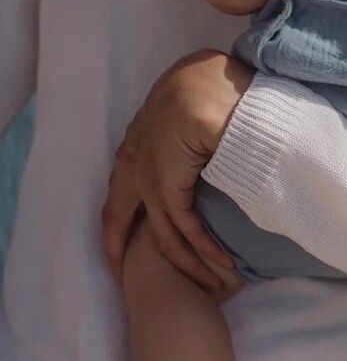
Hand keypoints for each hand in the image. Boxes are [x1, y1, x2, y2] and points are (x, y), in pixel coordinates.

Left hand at [101, 49, 253, 292]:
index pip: (121, 183)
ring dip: (184, 260)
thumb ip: (188, 113)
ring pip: (161, 231)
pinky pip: (183, 230)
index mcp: (139, 136)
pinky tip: (214, 267)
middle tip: (128, 279)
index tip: (124, 234)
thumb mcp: (189, 95)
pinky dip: (199, 251)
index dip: (121, 212)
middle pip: (119, 217)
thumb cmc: (204, 79)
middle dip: (121, 250)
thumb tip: (208, 117)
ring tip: (204, 281)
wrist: (201, 85)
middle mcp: (134, 161)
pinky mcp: (166, 190)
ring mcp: (147, 178)